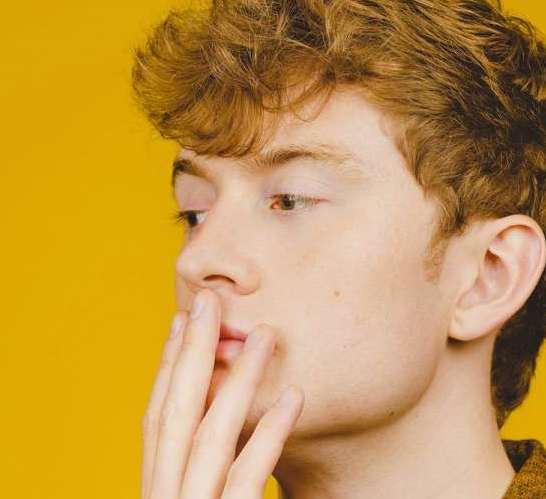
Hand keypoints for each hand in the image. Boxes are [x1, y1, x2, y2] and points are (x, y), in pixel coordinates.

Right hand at [141, 288, 304, 498]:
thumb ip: (199, 470)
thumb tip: (209, 415)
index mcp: (156, 489)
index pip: (158, 418)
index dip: (168, 365)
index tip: (180, 321)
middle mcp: (166, 498)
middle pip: (175, 414)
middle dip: (191, 352)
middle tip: (208, 300)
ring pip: (211, 435)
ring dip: (239, 378)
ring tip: (265, 334)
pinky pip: (248, 477)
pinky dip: (270, 433)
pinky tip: (295, 395)